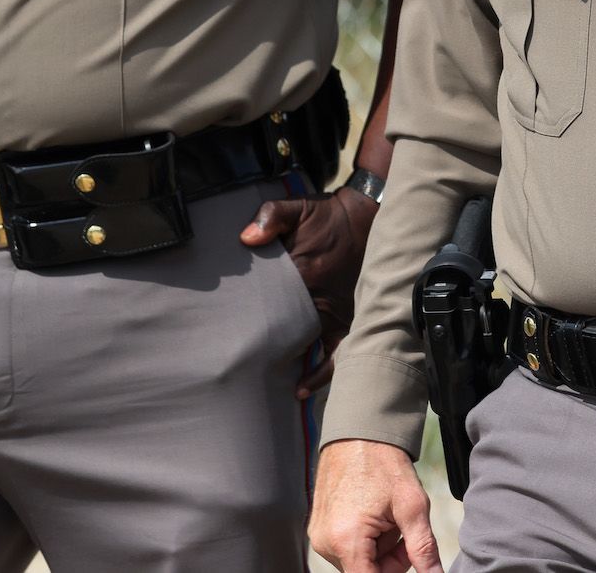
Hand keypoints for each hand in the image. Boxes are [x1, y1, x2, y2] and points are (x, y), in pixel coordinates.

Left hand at [241, 187, 379, 396]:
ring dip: (286, 365)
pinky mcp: (347, 318)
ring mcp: (334, 311)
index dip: (247, 316)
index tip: (226, 332)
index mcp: (301, 271)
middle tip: (235, 365)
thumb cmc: (329, 215)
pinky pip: (336, 352)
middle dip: (260, 347)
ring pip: (306, 346)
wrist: (368, 217)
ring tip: (262, 384)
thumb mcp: (298, 206)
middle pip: (282, 328)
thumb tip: (247, 238)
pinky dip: (321, 373)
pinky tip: (302, 390)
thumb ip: (271, 216)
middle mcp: (317, 296)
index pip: (268, 299)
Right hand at [310, 439, 444, 572]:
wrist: (358, 432)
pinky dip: (365, 540)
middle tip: (404, 529)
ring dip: (379, 550)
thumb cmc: (383, 463)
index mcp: (346, 540)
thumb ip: (424, 548)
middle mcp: (325, 543)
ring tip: (387, 517)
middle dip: (391, 560)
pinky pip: (347, 549)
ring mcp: (319, 536)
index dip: (394, 572)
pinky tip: (374, 515)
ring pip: (358, 562)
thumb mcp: (412, 506)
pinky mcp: (319, 529)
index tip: (408, 554)